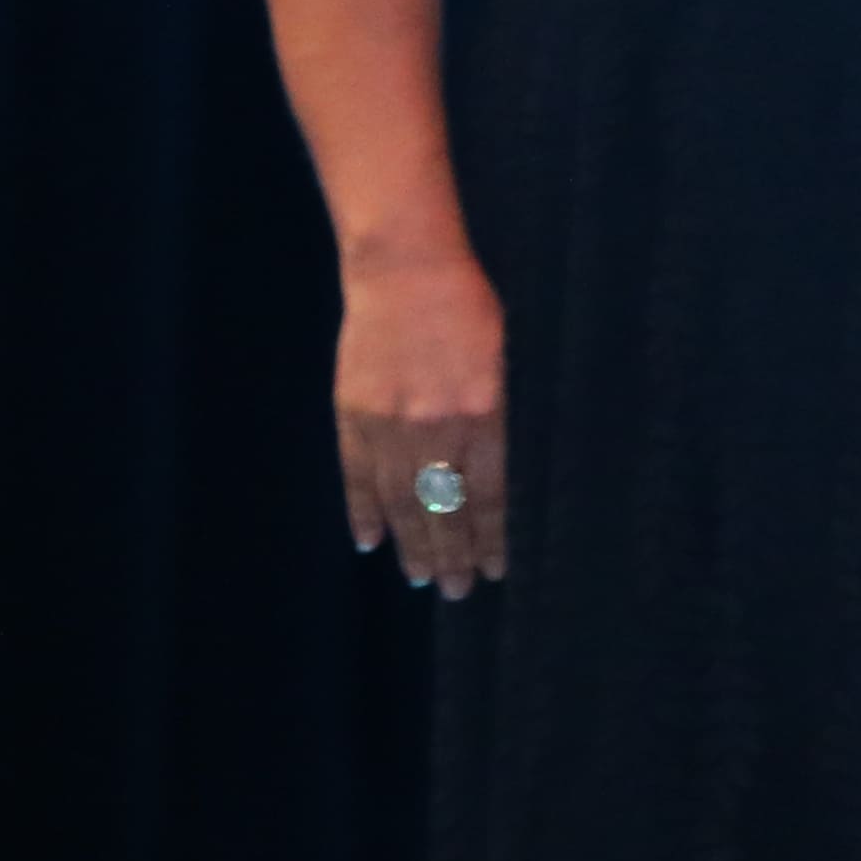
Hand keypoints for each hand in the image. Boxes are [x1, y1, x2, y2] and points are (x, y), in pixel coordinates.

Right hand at [337, 251, 510, 597]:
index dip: (490, 538)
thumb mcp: (506, 362)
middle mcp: (438, 426)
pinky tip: (371, 542)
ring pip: (401, 500)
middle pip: (445, 507)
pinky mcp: (354, 413)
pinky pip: (357, 475)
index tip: (495, 569)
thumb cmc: (469, 309)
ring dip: (412, 543)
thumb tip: (503, 478)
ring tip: (422, 578)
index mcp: (486, 414)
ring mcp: (390, 423)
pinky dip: (363, 511)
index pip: (489, 495)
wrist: (406, 270)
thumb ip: (502, 419)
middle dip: (452, 554)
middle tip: (458, 591)